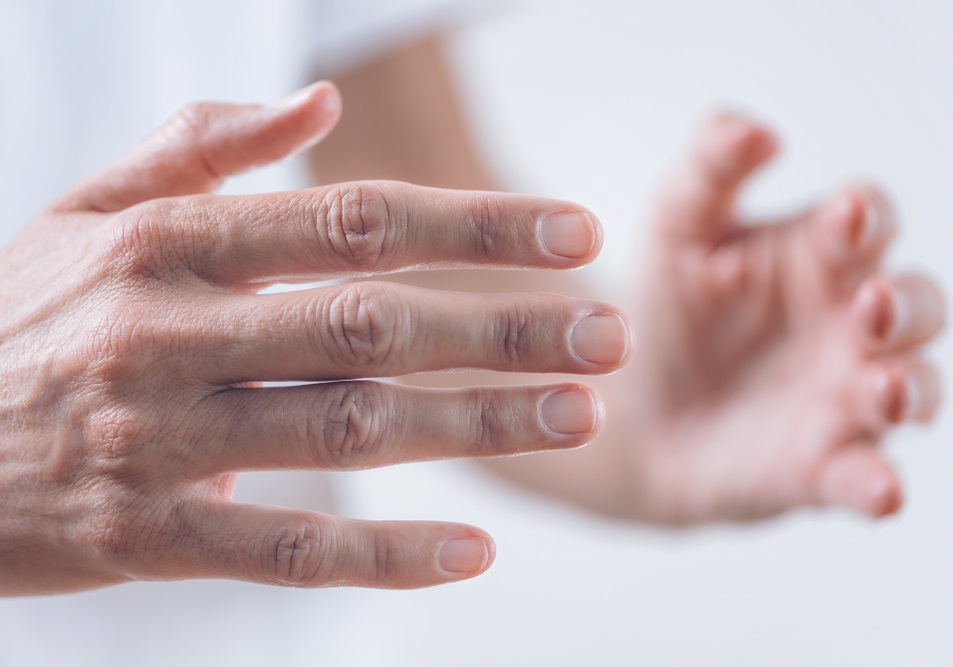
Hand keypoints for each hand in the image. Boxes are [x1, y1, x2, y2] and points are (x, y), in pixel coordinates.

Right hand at [0, 82, 630, 594]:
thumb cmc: (15, 317)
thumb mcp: (85, 208)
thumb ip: (202, 148)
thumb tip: (317, 102)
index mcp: (167, 244)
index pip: (354, 221)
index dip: (475, 225)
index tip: (575, 234)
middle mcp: (169, 332)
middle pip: (373, 324)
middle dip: (504, 327)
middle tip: (610, 334)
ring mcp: (159, 440)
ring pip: (347, 430)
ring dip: (474, 427)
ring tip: (578, 416)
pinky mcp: (146, 536)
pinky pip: (285, 548)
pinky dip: (384, 556)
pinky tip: (474, 553)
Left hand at [623, 114, 944, 522]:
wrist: (630, 407)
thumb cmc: (668, 305)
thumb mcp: (676, 227)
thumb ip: (709, 170)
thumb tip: (757, 131)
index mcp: (821, 254)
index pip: (868, 222)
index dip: (864, 217)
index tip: (845, 214)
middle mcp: (851, 324)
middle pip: (914, 305)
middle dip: (904, 305)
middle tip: (868, 304)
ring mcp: (844, 397)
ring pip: (913, 389)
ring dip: (911, 389)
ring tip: (883, 388)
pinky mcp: (823, 465)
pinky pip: (865, 475)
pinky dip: (878, 484)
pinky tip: (881, 491)